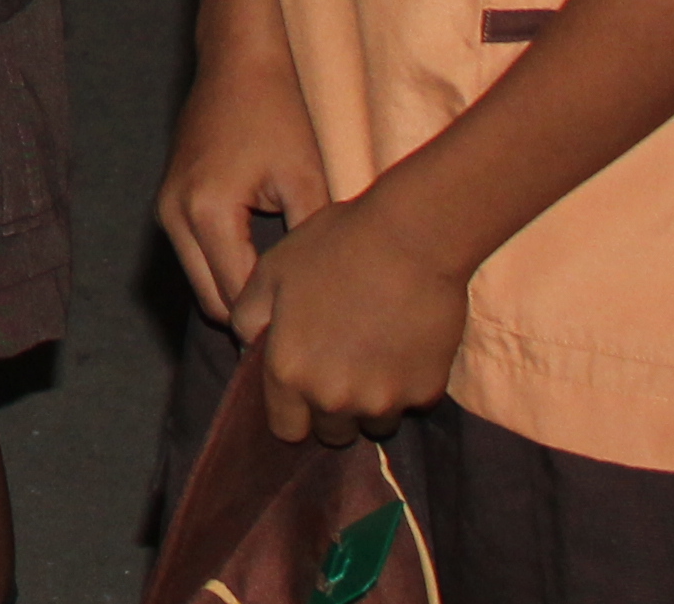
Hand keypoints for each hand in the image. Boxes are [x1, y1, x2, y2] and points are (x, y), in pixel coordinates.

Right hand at [154, 46, 337, 329]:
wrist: (236, 63)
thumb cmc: (276, 115)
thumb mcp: (306, 180)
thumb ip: (307, 244)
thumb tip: (319, 300)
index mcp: (207, 213)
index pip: (238, 298)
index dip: (275, 326)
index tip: (315, 342)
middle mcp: (174, 216)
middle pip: (212, 302)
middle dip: (253, 320)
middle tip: (304, 332)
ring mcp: (165, 209)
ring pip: (200, 284)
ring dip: (237, 297)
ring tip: (289, 307)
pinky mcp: (169, 202)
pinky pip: (195, 258)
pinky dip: (224, 272)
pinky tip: (266, 274)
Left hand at [226, 192, 465, 446]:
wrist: (410, 240)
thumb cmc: (333, 248)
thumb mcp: (270, 273)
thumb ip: (247, 318)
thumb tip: (247, 347)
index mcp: (289, 372)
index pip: (286, 430)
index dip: (292, 412)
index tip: (301, 392)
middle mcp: (334, 398)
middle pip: (332, 432)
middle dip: (331, 410)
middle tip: (340, 368)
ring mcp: (384, 399)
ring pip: (373, 422)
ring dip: (370, 401)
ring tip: (373, 355)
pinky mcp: (426, 392)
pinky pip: (410, 402)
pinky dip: (406, 384)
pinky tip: (403, 344)